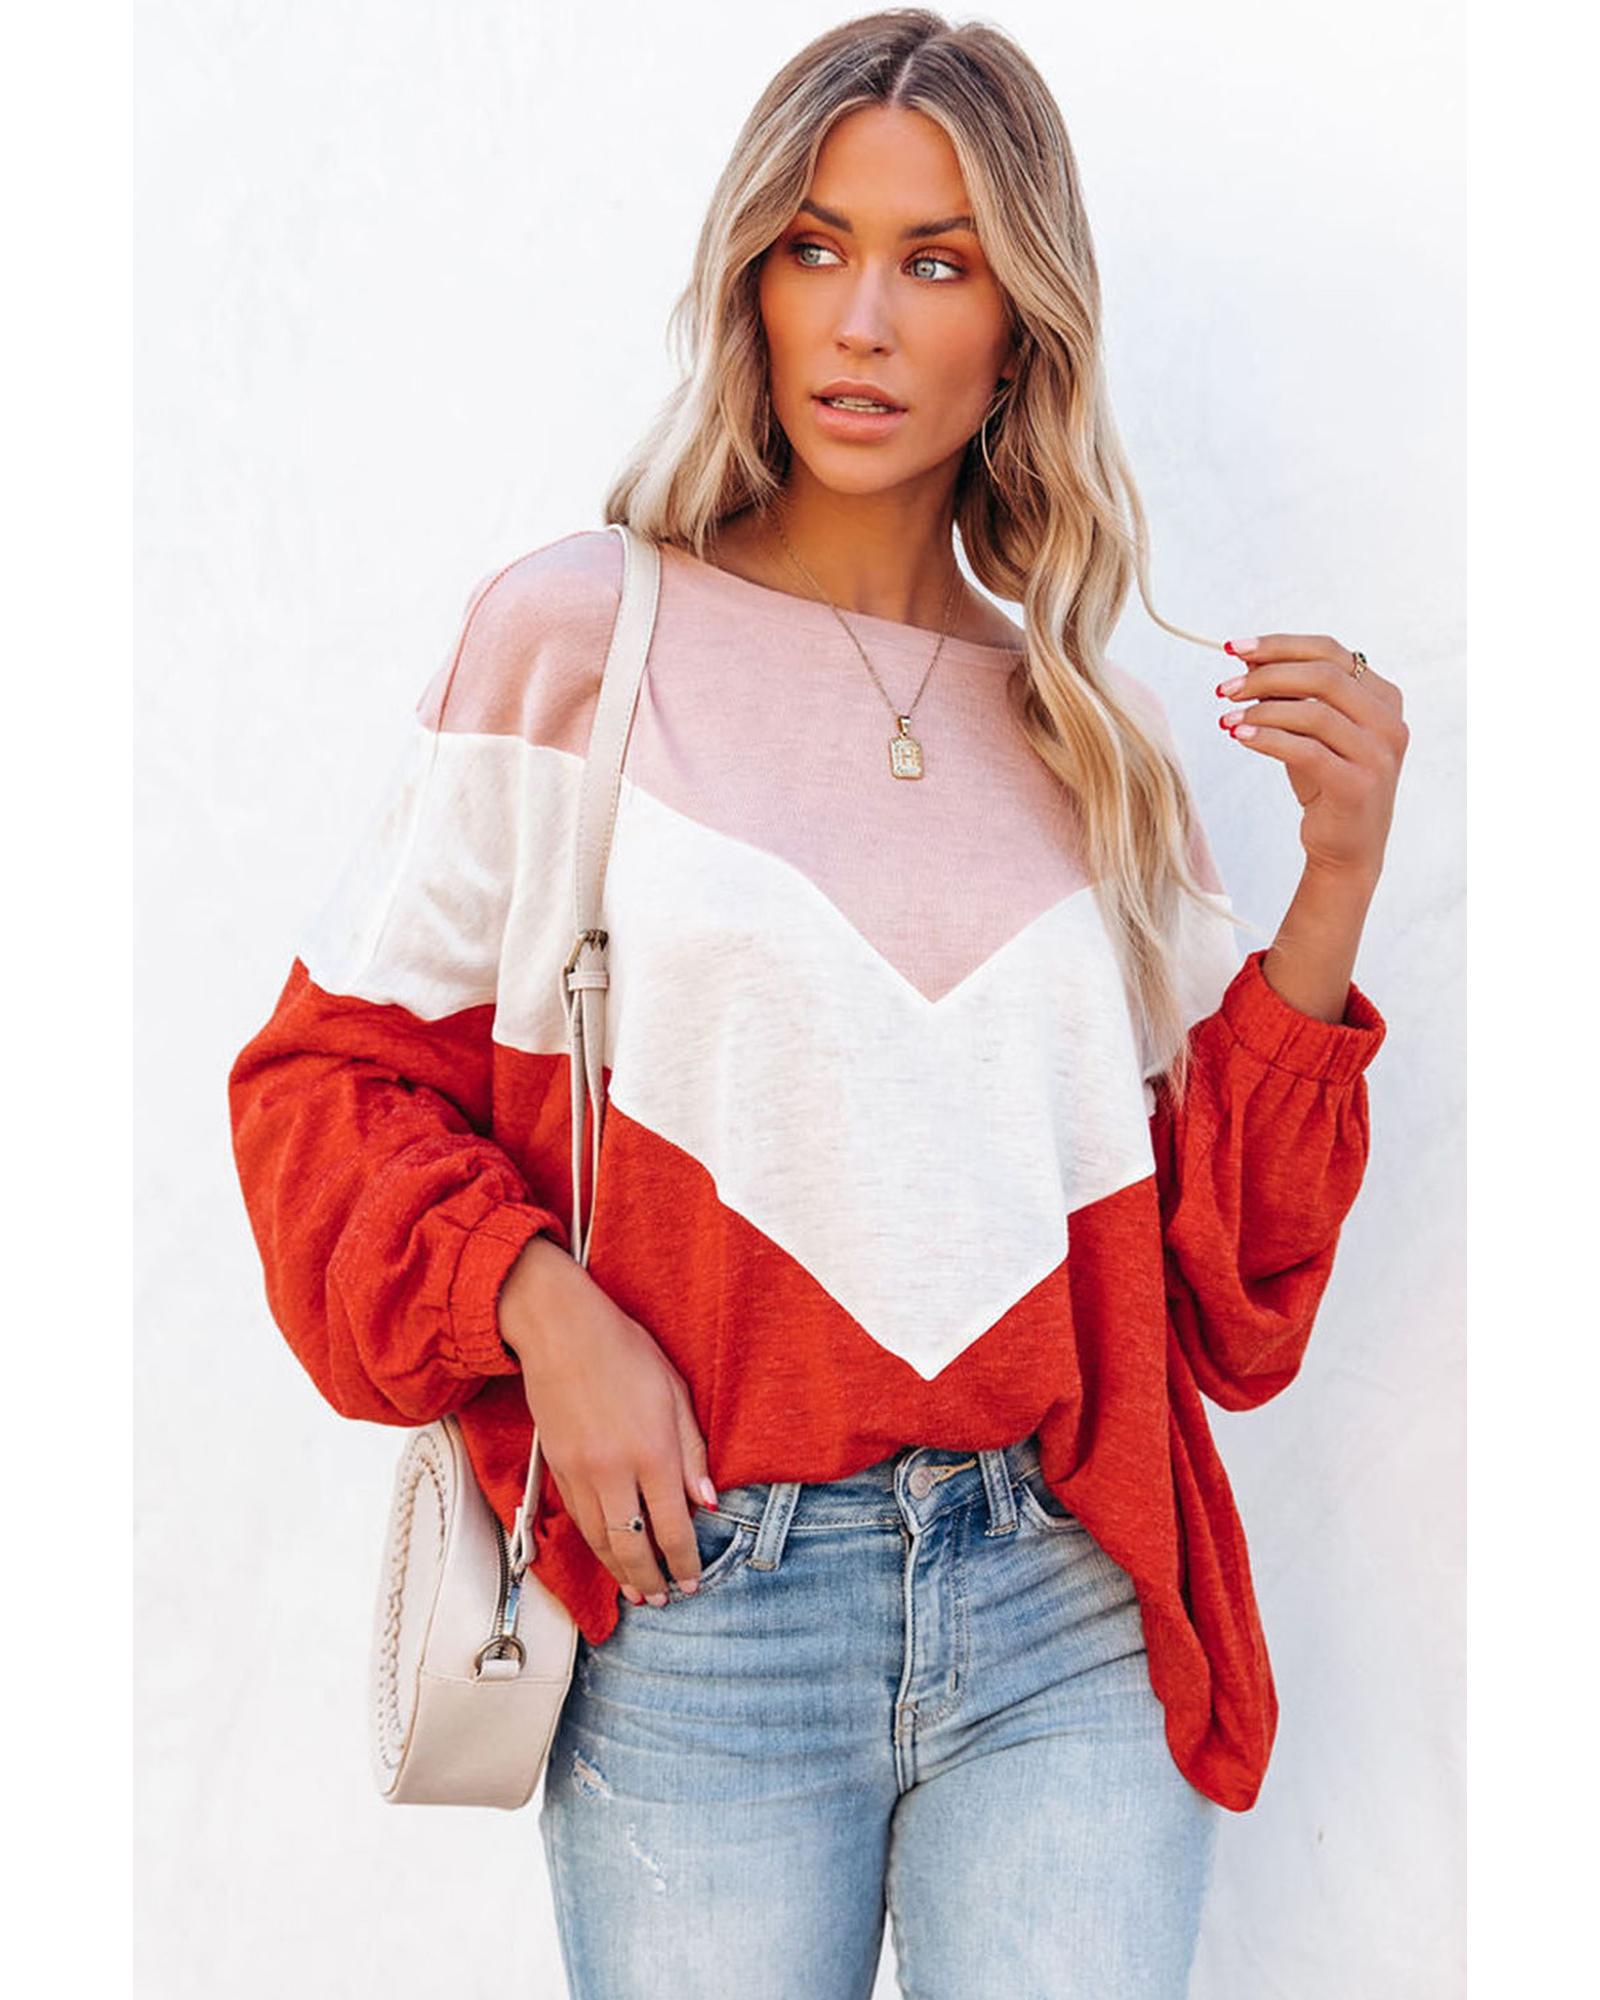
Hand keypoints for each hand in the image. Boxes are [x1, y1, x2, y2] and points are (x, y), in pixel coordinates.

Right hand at [498, 1238, 716, 1607]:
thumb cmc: (624, 1351)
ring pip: (601, 1540)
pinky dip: (595, 1544)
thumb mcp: (675, 1391)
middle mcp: (614, 1471)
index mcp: (652, 1451)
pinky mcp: (557, 1467)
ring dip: (621, 1572)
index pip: (674, 1526)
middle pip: (634, 1545)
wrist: (560, 1330)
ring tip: (638, 1591)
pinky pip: (579, 1519)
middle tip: (666, 1599)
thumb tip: (709, 1501)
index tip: (693, 1581)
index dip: (684, 1562)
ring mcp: (581, 1472)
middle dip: (653, 1579)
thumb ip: (693, 1450)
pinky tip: (608, 1554)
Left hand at [1215, 633, 1407, 884]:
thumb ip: (1288, 696)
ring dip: (1261, 710)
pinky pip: (1306, 751)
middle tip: (1224, 688)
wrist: (1346, 847)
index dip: (1279, 645)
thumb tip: (1247, 660)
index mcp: (1383, 697)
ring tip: (1225, 717)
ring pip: (1314, 712)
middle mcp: (1389, 721)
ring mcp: (1378, 754)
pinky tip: (1239, 736)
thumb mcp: (1307, 732)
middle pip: (1323, 676)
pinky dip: (1267, 739)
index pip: (1330, 652)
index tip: (1234, 647)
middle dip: (1266, 675)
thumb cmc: (1326, 784)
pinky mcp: (1357, 785)